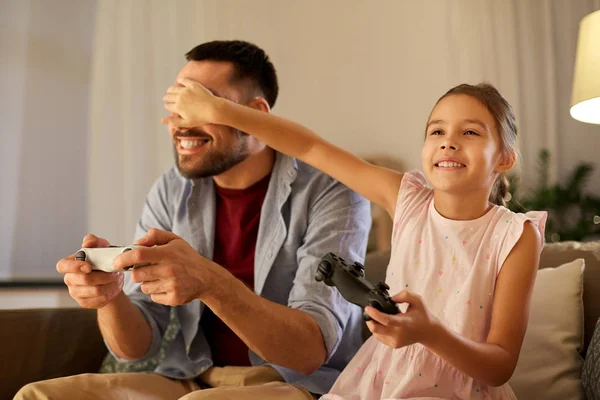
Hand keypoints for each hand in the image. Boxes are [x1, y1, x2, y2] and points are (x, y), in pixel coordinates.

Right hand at [56, 234, 123, 308]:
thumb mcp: (101, 246)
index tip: (89, 267)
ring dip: (109, 284)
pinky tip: (111, 288)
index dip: (74, 267)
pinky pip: (98, 300)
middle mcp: (70, 279)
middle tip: (114, 272)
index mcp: (70, 264)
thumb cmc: (103, 259)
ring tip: (115, 279)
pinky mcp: (84, 302)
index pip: (62, 266)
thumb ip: (94, 241)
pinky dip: (109, 293)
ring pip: (94, 290)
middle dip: (103, 276)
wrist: (112, 278)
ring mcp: (75, 292)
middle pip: (84, 279)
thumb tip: (87, 243)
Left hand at [113, 228, 228, 305]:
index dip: (124, 258)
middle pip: (137, 274)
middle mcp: (169, 270)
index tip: (116, 262)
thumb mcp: (175, 240)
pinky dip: (156, 292)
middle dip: (137, 272)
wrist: (207, 278)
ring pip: (144, 287)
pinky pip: (153, 297)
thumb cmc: (187, 257)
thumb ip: (155, 236)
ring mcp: (171, 286)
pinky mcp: (173, 298)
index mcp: (168, 254)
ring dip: (147, 283)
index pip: (139, 255)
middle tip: (145, 269)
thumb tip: (138, 242)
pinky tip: (167, 286)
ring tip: (160, 277)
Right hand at [161, 78, 219, 127]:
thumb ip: (174, 121)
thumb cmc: (201, 118)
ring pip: (174, 88)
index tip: (167, 105)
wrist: (213, 109)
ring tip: (169, 90)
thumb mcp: (186, 123)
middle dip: (167, 98)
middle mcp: (179, 97)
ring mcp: (186, 90)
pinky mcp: (193, 85)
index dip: (167, 106)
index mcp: (177, 107)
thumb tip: (161, 120)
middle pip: (169, 96)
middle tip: (165, 97)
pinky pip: (184, 80)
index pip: (168, 106)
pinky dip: (180, 80)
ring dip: (170, 89)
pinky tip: (179, 80)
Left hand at [365, 290, 439, 348]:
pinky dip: (377, 329)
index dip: (375, 314)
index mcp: (404, 323)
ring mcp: (395, 341)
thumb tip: (390, 299)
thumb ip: (404, 295)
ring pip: (376, 333)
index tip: (367, 308)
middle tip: (369, 311)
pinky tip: (383, 323)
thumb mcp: (417, 300)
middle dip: (369, 319)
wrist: (428, 332)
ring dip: (373, 324)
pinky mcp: (393, 345)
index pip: (387, 320)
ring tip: (377, 316)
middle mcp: (399, 334)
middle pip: (376, 329)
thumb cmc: (422, 314)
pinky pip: (379, 337)